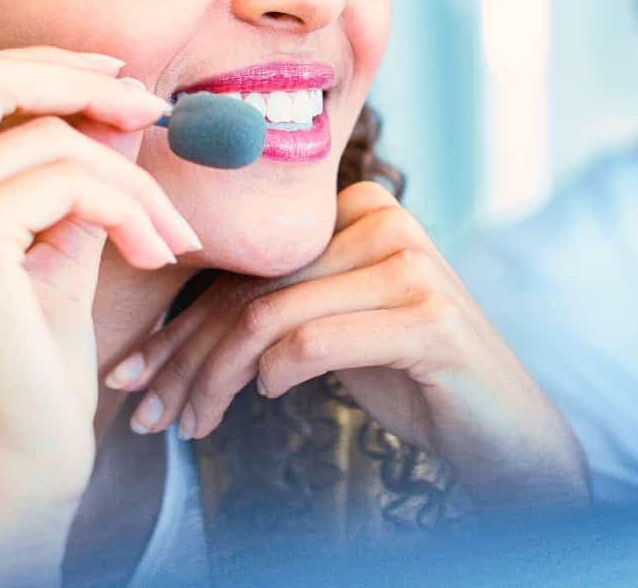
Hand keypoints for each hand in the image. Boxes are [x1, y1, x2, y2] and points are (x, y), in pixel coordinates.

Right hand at [0, 47, 201, 581]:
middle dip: (80, 81)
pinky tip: (153, 253)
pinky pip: (70, 178)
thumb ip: (74, 167)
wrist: (14, 463)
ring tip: (167, 232)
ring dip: (131, 177)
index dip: (42, 66)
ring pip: (48, 135)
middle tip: (153, 113)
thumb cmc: (29, 364)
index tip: (118, 86)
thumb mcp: (54, 241)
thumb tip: (123, 96)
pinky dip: (129, 208)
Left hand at [106, 181, 589, 508]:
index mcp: (359, 209)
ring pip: (270, 317)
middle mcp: (386, 221)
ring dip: (214, 380)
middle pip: (252, 290)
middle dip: (184, 358)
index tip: (133, 375)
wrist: (504, 428)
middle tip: (143, 412)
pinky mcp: (427, 317)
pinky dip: (275, 374)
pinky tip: (267, 399)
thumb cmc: (412, 377)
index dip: (179, 324)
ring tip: (188, 425)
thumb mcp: (337, 327)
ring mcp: (411, 265)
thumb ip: (280, 305)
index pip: (246, 266)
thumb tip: (169, 339)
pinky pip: (313, 340)